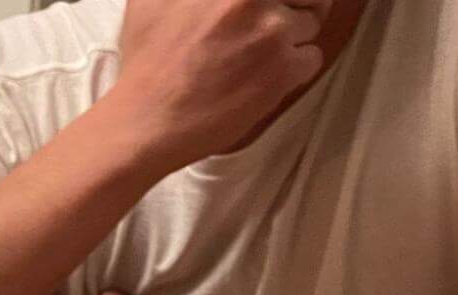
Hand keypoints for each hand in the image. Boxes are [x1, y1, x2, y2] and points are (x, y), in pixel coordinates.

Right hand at [108, 0, 329, 169]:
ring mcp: (271, 30)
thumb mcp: (152, 3)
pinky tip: (265, 78)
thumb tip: (204, 0)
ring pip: (311, 23)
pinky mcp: (282, 68)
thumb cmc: (145, 63)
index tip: (268, 7)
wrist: (146, 120)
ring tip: (260, 58)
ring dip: (292, 39)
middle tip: (275, 25)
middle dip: (297, 5)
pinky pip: (312, 58)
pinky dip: (295, 69)